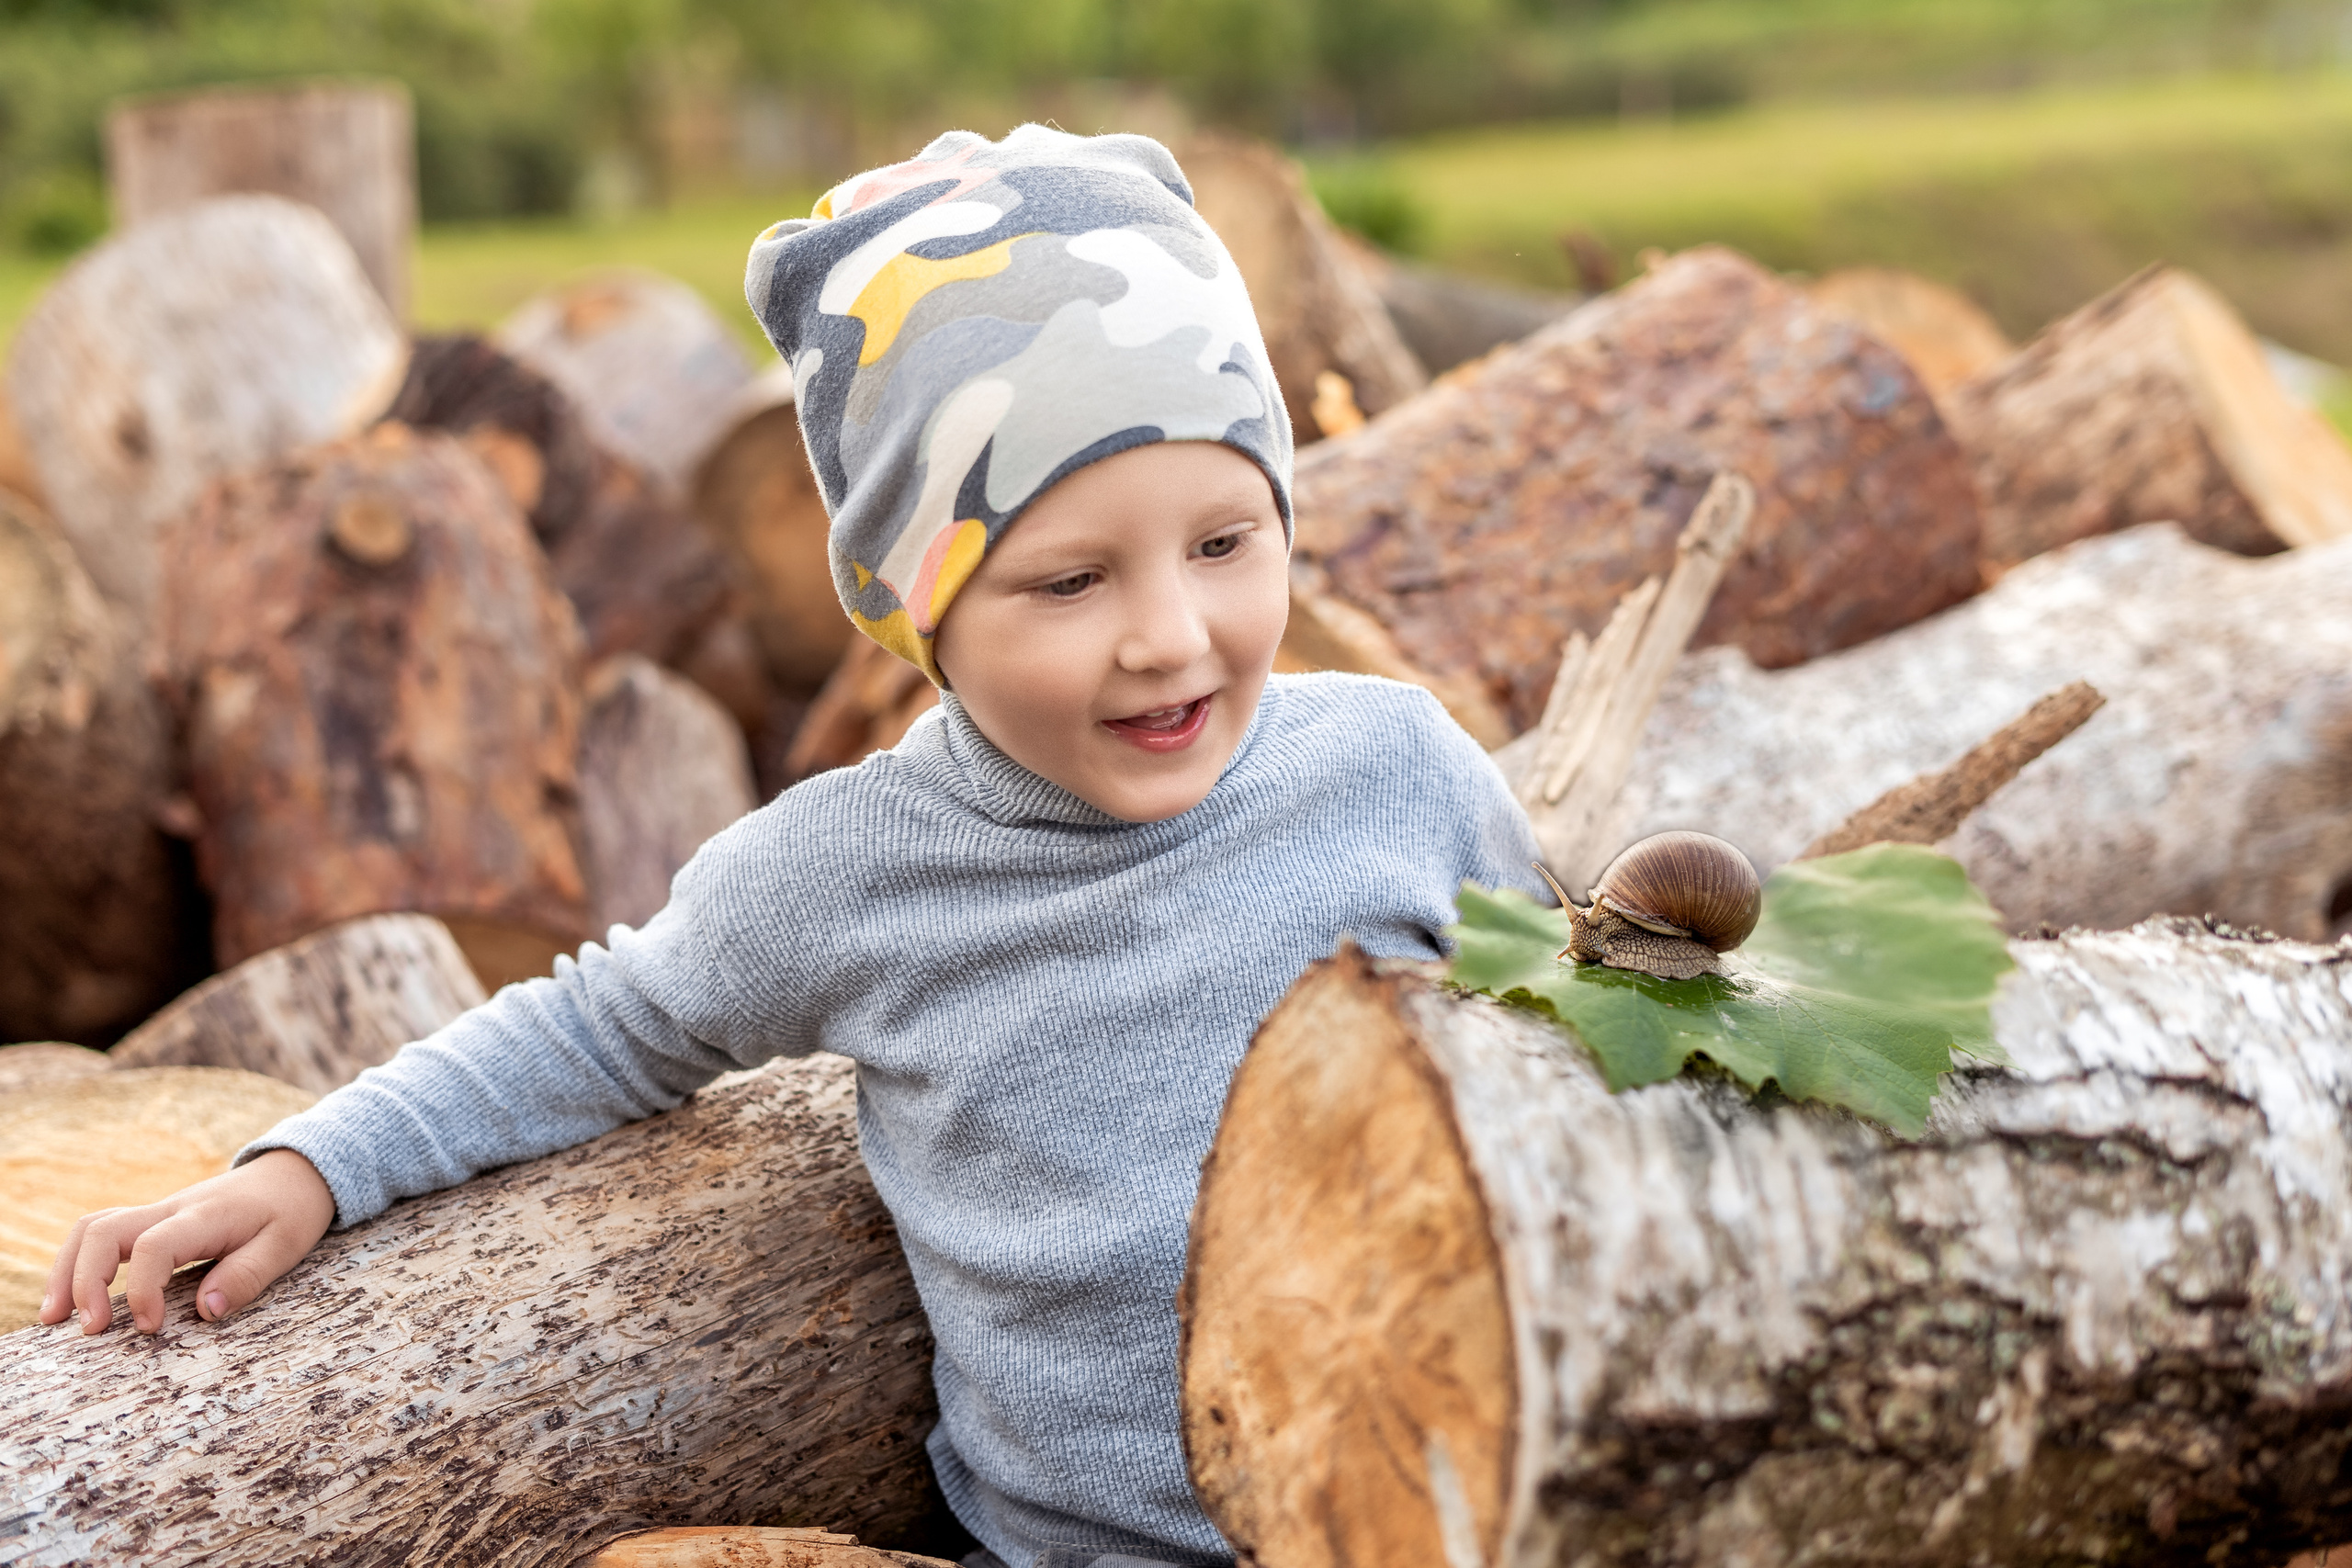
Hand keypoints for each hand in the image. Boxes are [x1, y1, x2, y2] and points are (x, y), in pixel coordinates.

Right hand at [40, 1148, 336, 1335]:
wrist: (295, 1174)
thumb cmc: (291, 1211)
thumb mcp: (286, 1245)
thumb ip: (247, 1276)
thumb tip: (206, 1311)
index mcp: (204, 1216)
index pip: (154, 1246)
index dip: (143, 1290)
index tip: (150, 1327)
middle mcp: (171, 1209)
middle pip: (104, 1230)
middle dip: (83, 1279)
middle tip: (89, 1331)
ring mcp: (158, 1212)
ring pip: (93, 1228)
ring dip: (68, 1270)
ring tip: (55, 1319)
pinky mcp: (153, 1222)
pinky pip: (104, 1234)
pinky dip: (79, 1262)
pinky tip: (74, 1298)